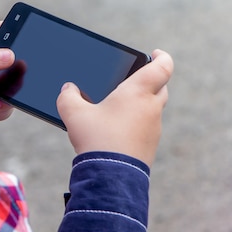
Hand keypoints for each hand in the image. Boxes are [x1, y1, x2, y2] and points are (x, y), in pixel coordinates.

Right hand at [56, 49, 173, 165]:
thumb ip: (68, 96)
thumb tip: (68, 89)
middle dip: (151, 80)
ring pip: (154, 108)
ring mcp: (153, 128)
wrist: (111, 177)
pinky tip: (118, 128)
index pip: (163, 67)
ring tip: (120, 105)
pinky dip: (137, 122)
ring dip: (142, 103)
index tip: (155, 53)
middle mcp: (151, 108)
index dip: (162, 57)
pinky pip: (147, 127)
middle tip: (135, 78)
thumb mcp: (74, 114)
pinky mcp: (150, 145)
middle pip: (161, 87)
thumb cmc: (96, 139)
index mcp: (138, 92)